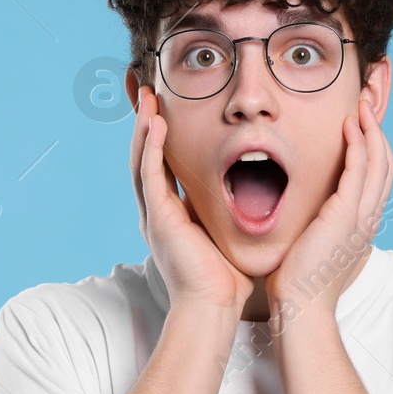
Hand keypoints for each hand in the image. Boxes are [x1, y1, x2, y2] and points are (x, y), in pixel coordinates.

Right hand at [130, 88, 253, 317]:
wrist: (214, 307)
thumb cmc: (225, 277)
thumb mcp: (225, 231)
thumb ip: (227, 210)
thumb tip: (251, 190)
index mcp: (171, 211)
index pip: (161, 161)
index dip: (158, 132)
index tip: (160, 101)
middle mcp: (157, 209)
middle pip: (143, 154)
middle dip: (142, 120)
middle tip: (141, 86)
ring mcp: (154, 214)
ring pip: (141, 159)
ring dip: (143, 125)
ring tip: (145, 95)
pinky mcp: (159, 219)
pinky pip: (150, 176)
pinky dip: (151, 148)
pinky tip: (155, 123)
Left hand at [264, 96, 392, 318]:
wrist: (300, 306)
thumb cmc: (299, 282)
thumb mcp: (314, 246)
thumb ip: (318, 225)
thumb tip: (307, 214)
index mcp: (362, 225)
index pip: (378, 177)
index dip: (374, 147)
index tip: (361, 123)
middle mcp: (368, 218)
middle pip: (386, 164)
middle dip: (378, 130)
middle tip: (366, 104)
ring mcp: (361, 217)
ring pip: (379, 162)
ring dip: (371, 129)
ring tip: (362, 105)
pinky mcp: (346, 215)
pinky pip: (359, 170)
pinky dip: (358, 144)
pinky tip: (349, 126)